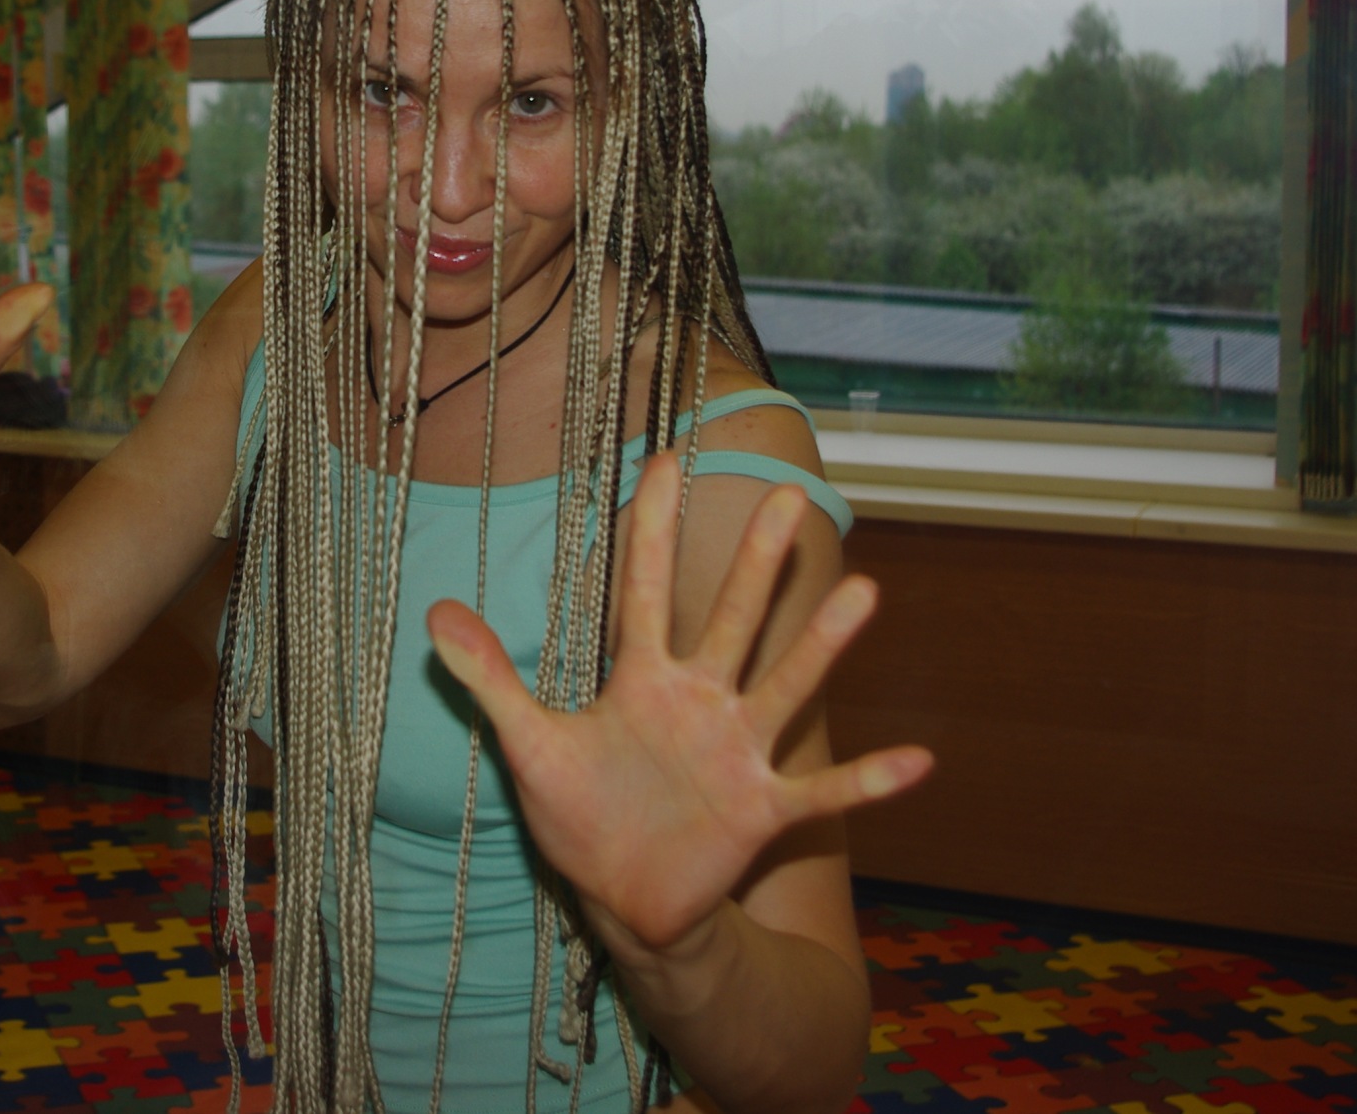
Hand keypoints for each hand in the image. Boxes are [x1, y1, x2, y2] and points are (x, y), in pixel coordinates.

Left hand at [427, 455, 931, 958]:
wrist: (622, 899)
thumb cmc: (580, 814)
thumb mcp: (527, 744)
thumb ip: (490, 678)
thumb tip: (434, 613)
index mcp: (643, 678)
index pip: (645, 588)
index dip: (650, 527)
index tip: (664, 458)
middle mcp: (701, 700)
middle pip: (732, 618)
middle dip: (756, 561)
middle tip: (785, 492)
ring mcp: (738, 752)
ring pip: (785, 687)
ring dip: (822, 645)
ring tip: (864, 594)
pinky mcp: (762, 811)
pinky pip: (823, 793)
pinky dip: (870, 780)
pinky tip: (922, 760)